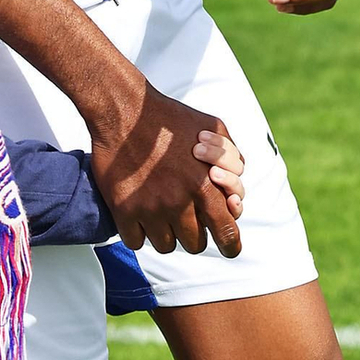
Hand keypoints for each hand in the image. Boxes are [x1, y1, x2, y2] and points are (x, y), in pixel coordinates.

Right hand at [89, 77, 242, 259]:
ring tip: (160, 213)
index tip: (229, 248)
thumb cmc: (171, 119)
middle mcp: (179, 202)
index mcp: (205, 186)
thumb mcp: (214, 130)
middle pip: (195, 244)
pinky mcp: (123, 210)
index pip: (226, 232)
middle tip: (185, 217)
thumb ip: (232, 159)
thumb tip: (236, 189)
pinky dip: (139, 233)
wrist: (124, 110)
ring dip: (166, 233)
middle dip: (194, 233)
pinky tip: (139, 214)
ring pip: (166, 245)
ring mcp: (150, 209)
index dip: (231, 246)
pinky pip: (136, 241)